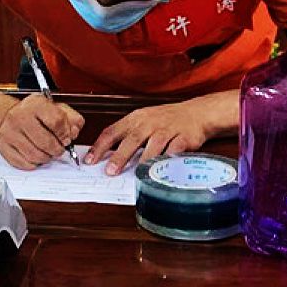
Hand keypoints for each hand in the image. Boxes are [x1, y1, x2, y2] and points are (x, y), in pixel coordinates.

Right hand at [0, 94, 84, 170]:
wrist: (7, 114)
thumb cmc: (34, 113)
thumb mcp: (55, 108)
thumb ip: (71, 119)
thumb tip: (73, 133)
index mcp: (36, 104)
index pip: (57, 121)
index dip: (66, 134)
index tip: (67, 138)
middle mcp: (20, 117)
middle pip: (47, 143)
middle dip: (58, 149)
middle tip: (59, 148)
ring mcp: (10, 133)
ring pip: (36, 156)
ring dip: (47, 157)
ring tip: (48, 152)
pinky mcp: (4, 146)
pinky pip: (24, 163)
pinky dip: (34, 163)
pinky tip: (36, 155)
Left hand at [86, 92, 238, 175]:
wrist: (196, 113)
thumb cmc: (166, 119)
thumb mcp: (142, 121)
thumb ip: (125, 136)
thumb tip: (104, 155)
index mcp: (136, 118)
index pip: (113, 131)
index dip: (100, 146)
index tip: (90, 160)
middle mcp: (150, 122)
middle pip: (132, 139)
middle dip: (120, 156)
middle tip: (110, 171)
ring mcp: (167, 129)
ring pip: (154, 144)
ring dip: (144, 159)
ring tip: (136, 173)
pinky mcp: (184, 137)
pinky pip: (175, 149)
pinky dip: (169, 159)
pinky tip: (162, 168)